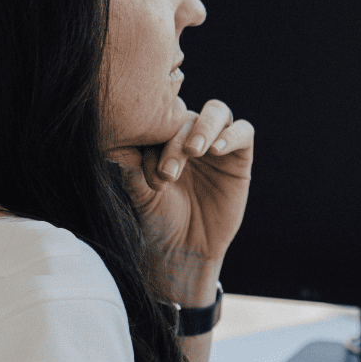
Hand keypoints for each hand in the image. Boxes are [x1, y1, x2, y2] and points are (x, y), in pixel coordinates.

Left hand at [106, 97, 253, 302]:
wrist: (184, 249)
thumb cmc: (158, 219)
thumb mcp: (139, 192)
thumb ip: (131, 167)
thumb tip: (118, 143)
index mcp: (163, 138)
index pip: (161, 117)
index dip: (153, 133)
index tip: (143, 165)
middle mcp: (190, 137)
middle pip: (187, 114)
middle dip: (175, 140)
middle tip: (168, 172)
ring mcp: (216, 145)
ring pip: (217, 112)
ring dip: (204, 128)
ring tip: (193, 151)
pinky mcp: (239, 159)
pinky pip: (243, 132)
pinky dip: (230, 136)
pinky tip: (215, 151)